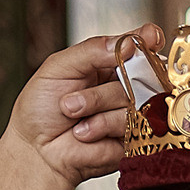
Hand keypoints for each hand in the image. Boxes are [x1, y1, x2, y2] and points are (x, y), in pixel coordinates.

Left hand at [0, 24, 163, 189]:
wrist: (38, 151)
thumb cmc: (42, 108)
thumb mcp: (58, 67)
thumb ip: (92, 51)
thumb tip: (129, 44)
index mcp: (108, 64)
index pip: (138, 46)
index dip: (148, 41)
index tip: (151, 38)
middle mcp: (125, 86)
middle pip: (140, 74)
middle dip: (103, 89)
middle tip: (71, 102)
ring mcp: (132, 113)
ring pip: (135, 100)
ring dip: (97, 108)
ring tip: (74, 117)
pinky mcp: (136, 138)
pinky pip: (134, 125)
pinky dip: (103, 127)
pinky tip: (84, 133)